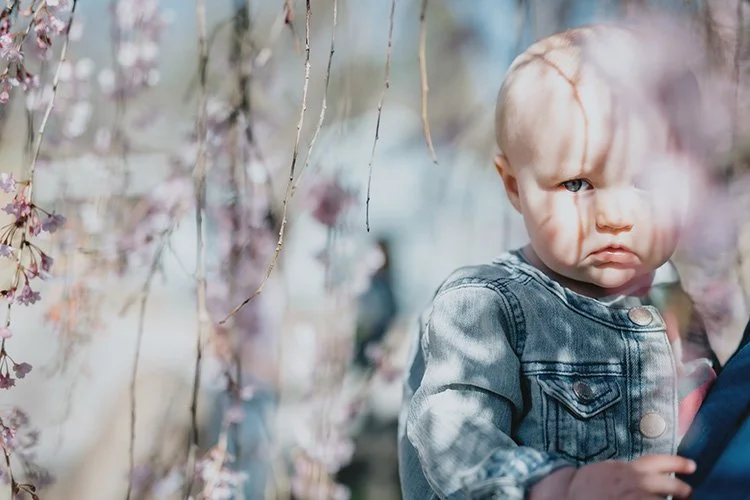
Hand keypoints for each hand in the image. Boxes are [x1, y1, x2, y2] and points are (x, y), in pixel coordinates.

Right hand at [564, 455, 694, 499]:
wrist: (568, 496)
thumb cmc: (583, 486)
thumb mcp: (604, 471)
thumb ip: (622, 471)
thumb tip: (635, 472)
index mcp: (627, 469)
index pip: (658, 461)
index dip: (677, 462)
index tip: (691, 465)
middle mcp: (635, 482)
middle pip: (668, 483)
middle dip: (682, 488)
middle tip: (688, 491)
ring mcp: (635, 497)